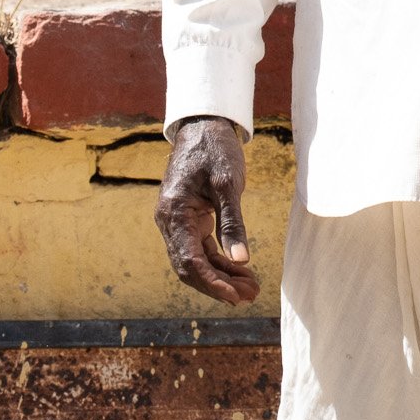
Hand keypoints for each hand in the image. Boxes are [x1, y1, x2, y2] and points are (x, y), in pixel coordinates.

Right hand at [155, 115, 260, 305]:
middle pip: (190, 267)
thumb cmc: (214, 148)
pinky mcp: (188, 219)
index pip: (190, 261)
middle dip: (219, 285)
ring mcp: (177, 221)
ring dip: (221, 276)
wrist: (204, 123)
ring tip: (250, 288)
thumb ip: (232, 222)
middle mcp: (169, 221)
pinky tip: (240, 269)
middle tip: (249, 296)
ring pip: (195, 261)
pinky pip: (200, 248)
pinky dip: (219, 260)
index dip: (212, 283)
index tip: (236, 296)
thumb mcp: (227, 182)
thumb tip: (242, 260)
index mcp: (174, 212)